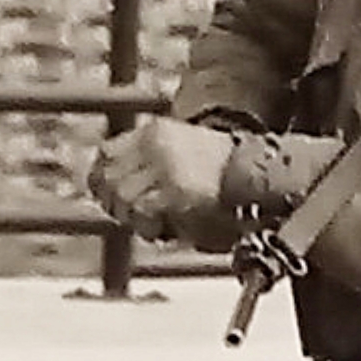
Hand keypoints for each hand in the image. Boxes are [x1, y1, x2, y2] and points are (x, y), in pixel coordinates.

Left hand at [85, 116, 240, 235]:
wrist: (258, 172)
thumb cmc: (221, 169)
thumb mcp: (181, 149)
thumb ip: (147, 160)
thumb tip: (108, 186)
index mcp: (154, 131)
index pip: (105, 152)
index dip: (101, 178)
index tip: (107, 195)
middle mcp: (155, 145)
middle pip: (107, 176)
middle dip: (113, 201)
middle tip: (131, 215)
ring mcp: (164, 167)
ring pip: (121, 196)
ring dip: (131, 216)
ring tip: (151, 223)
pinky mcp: (175, 192)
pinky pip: (143, 212)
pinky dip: (147, 225)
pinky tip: (162, 229)